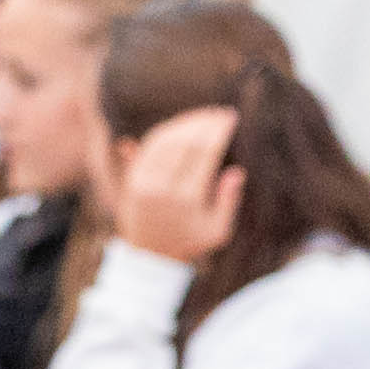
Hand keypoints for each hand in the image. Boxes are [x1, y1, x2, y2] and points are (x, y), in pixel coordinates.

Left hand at [103, 103, 243, 265]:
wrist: (149, 256)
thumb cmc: (190, 242)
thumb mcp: (217, 232)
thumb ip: (228, 202)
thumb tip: (237, 172)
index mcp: (186, 199)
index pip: (204, 153)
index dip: (218, 131)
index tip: (230, 118)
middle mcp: (162, 188)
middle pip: (185, 142)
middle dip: (204, 122)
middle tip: (219, 112)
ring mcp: (144, 182)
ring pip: (165, 140)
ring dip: (185, 122)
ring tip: (203, 115)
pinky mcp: (132, 179)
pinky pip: (149, 147)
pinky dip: (166, 131)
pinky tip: (182, 125)